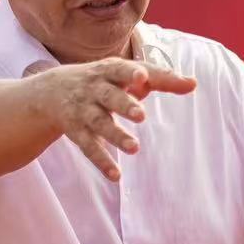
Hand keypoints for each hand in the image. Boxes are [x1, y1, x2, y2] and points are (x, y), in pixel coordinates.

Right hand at [36, 58, 196, 180]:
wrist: (50, 92)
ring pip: (99, 123)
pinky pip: (88, 147)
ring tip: (135, 148)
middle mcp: (94, 90)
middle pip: (109, 96)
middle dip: (124, 104)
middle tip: (141, 115)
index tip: (142, 78)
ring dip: (115, 136)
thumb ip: (159, 79)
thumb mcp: (124, 74)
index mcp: (109, 71)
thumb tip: (193, 83)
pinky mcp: (76, 132)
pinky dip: (101, 161)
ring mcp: (83, 111)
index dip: (131, 73)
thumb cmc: (102, 81)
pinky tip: (116, 174)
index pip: (121, 70)